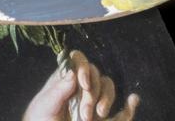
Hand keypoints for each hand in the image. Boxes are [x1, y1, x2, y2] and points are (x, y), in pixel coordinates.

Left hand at [22, 51, 139, 120]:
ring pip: (108, 87)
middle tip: (84, 114)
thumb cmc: (41, 118)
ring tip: (98, 115)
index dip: (84, 67)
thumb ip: (58, 90)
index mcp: (65, 77)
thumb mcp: (46, 105)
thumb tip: (73, 72)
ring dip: (106, 99)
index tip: (83, 84)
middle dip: (92, 94)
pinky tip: (133, 100)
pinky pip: (121, 111)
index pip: (78, 60)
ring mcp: (94, 101)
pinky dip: (129, 106)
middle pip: (96, 75)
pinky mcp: (104, 118)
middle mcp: (81, 85)